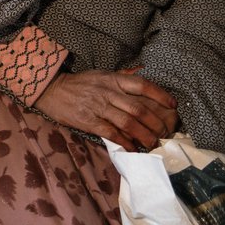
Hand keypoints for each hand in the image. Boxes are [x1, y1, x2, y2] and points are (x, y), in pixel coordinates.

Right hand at [34, 69, 178, 150]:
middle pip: (139, 108)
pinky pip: (112, 133)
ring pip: (128, 122)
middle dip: (156, 123)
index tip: (173, 105)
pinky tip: (133, 149)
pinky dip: (125, 142)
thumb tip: (144, 78)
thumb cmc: (80, 83)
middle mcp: (108, 92)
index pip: (142, 84)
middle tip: (165, 133)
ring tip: (153, 144)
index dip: (160, 95)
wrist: (52, 90)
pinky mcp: (88, 120)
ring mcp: (98, 107)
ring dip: (144, 135)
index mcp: (113, 79)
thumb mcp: (101, 75)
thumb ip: (121, 79)